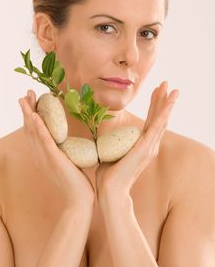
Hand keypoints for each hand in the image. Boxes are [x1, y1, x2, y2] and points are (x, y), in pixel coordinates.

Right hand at [19, 90, 94, 207]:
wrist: (80, 199)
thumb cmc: (77, 181)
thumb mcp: (70, 160)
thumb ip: (68, 150)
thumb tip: (76, 140)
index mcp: (44, 153)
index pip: (34, 130)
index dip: (31, 114)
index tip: (32, 100)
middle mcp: (41, 154)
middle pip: (30, 127)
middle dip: (28, 109)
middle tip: (26, 94)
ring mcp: (46, 156)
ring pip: (33, 131)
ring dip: (29, 113)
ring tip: (25, 99)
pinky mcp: (53, 159)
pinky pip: (44, 141)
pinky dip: (38, 128)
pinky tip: (36, 116)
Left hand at [95, 81, 178, 200]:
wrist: (110, 190)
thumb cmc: (108, 174)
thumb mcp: (110, 151)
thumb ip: (111, 142)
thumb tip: (100, 134)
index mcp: (141, 145)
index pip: (150, 121)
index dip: (154, 105)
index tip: (156, 91)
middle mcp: (149, 145)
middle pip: (158, 117)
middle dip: (162, 99)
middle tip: (166, 83)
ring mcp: (149, 146)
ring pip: (161, 119)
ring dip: (167, 103)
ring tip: (172, 88)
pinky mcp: (146, 147)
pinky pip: (157, 126)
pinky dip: (165, 112)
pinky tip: (170, 101)